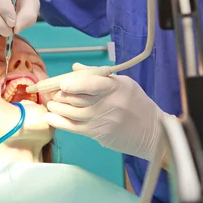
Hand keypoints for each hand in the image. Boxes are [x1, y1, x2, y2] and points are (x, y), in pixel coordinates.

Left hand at [44, 64, 171, 160]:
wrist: (152, 132)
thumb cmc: (137, 104)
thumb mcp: (124, 84)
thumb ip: (98, 76)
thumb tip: (75, 68)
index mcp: (115, 87)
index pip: (93, 84)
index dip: (75, 84)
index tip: (62, 83)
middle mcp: (108, 103)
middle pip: (77, 98)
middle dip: (60, 94)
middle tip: (51, 91)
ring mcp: (102, 120)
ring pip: (72, 113)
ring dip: (57, 107)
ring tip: (51, 102)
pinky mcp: (98, 134)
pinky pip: (73, 128)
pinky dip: (59, 122)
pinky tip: (50, 116)